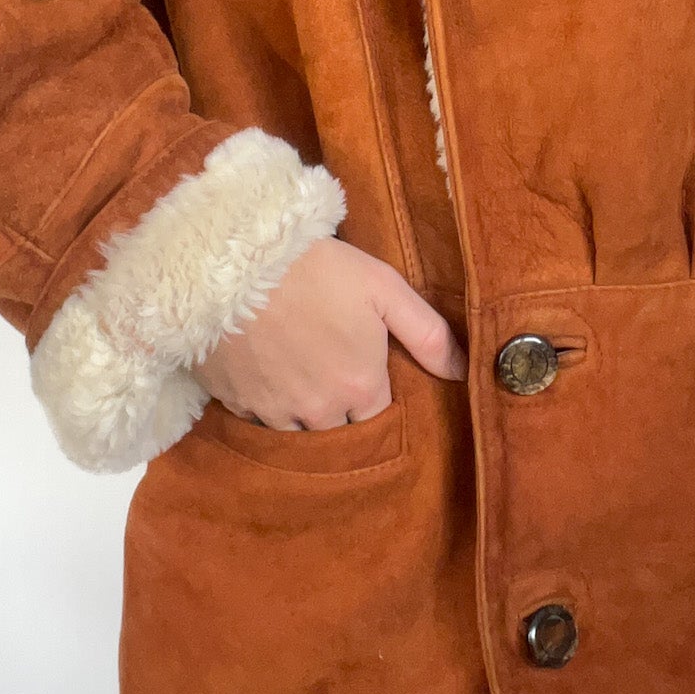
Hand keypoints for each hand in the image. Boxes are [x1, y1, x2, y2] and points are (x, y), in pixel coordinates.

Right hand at [198, 237, 466, 428]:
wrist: (233, 261)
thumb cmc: (315, 268)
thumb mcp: (383, 288)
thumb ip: (427, 333)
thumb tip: (461, 372)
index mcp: (359, 387)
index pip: (380, 420)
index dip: (376, 400)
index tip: (370, 379)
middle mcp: (318, 411)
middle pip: (339, 432)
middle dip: (342, 413)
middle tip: (335, 377)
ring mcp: (272, 411)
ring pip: (297, 432)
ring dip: (303, 413)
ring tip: (302, 379)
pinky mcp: (234, 402)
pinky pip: (257, 420)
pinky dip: (266, 404)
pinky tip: (267, 375)